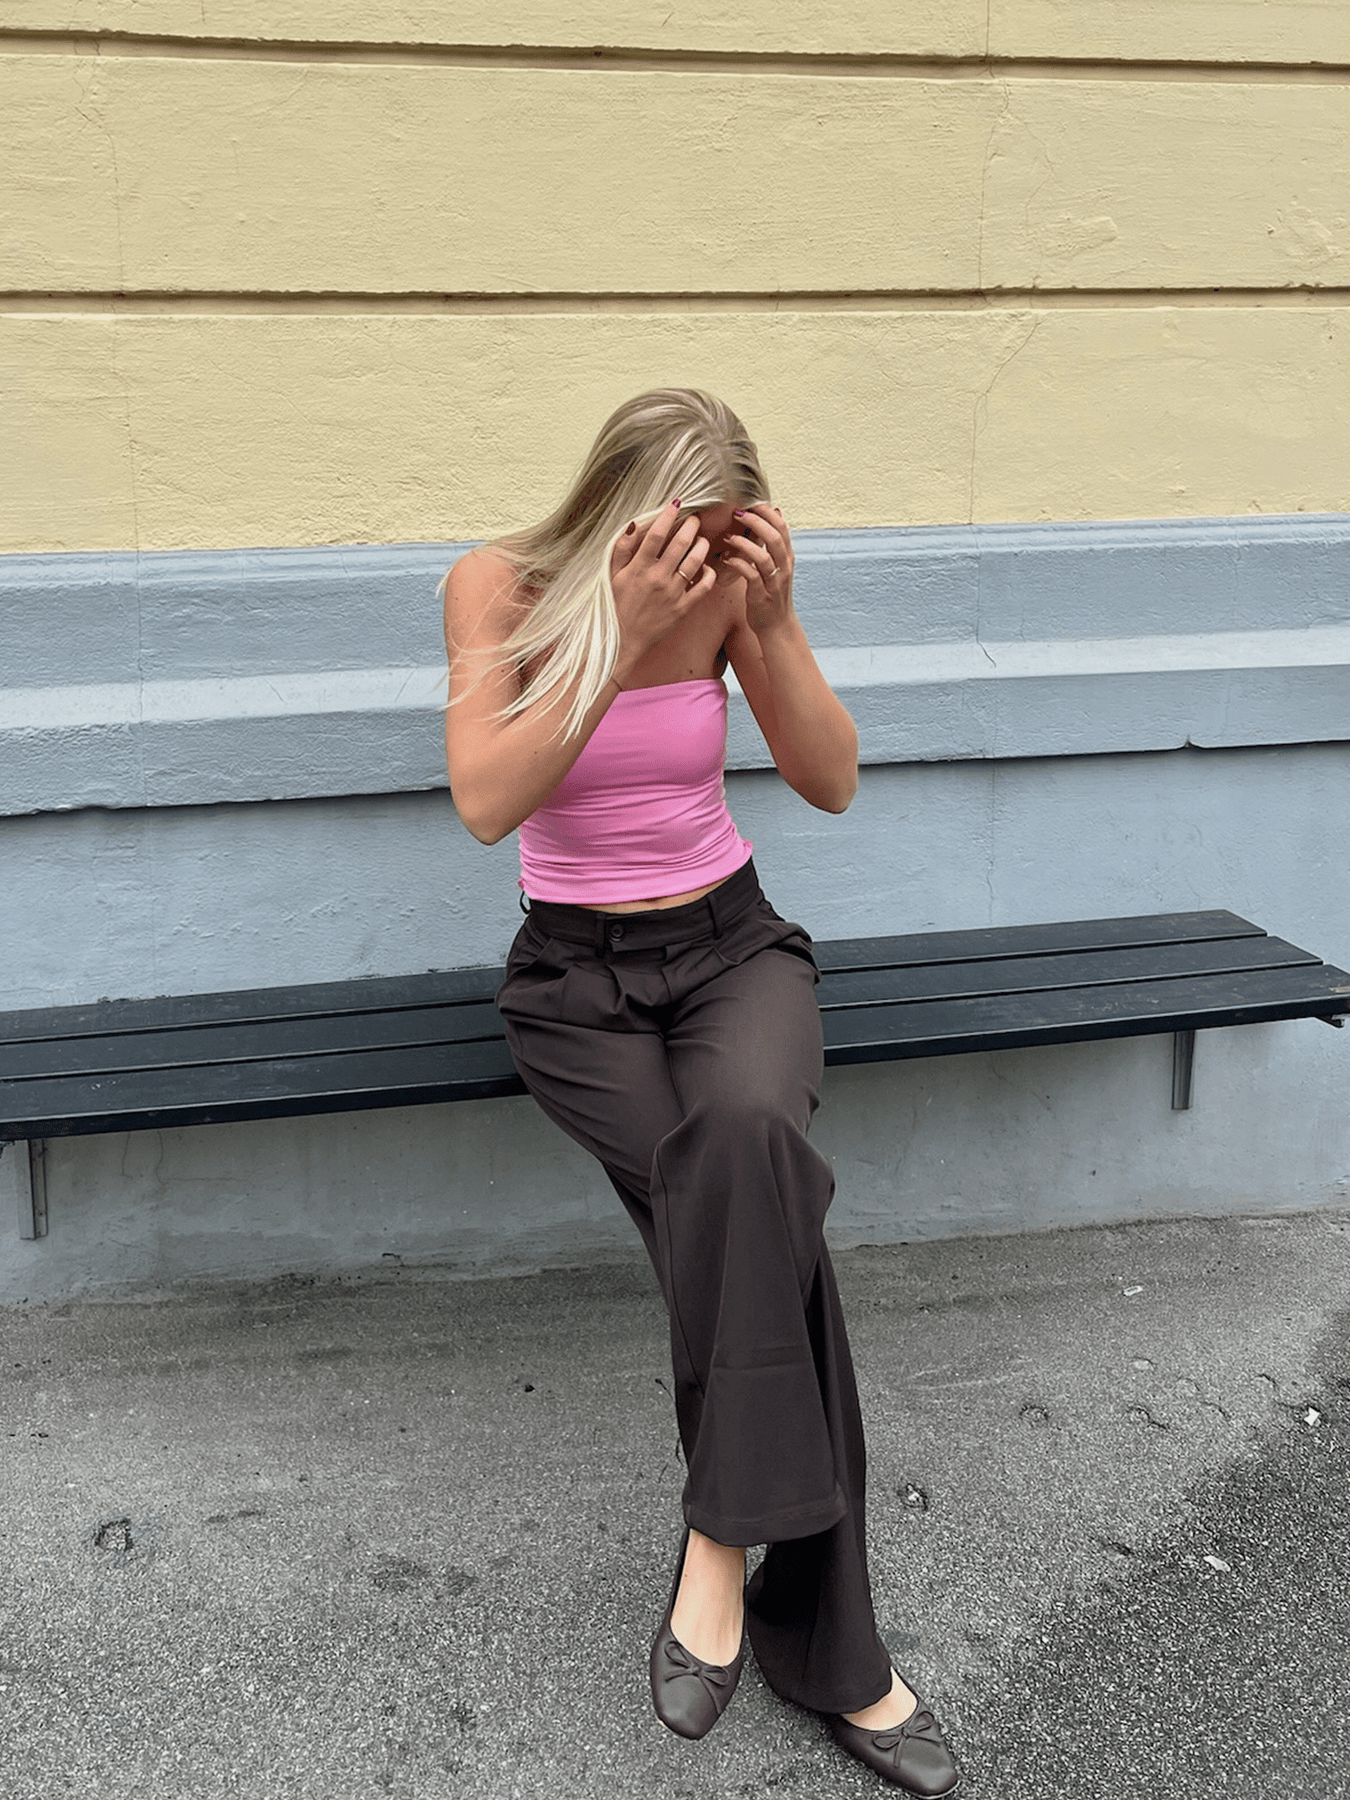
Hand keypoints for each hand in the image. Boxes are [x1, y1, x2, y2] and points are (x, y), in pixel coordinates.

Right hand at [609, 499, 718, 684]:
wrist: (624, 640)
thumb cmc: (617, 606)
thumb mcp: (612, 576)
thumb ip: (622, 549)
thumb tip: (632, 525)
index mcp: (639, 568)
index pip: (655, 535)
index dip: (667, 516)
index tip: (676, 504)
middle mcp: (658, 578)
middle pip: (680, 543)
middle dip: (690, 526)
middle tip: (694, 519)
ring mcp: (673, 593)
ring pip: (695, 561)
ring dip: (701, 545)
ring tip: (701, 539)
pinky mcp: (684, 608)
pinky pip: (703, 586)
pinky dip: (708, 573)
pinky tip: (705, 566)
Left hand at [718, 505, 794, 637]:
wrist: (777, 626)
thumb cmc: (772, 593)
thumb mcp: (779, 564)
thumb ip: (776, 541)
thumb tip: (776, 512)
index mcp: (787, 557)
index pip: (781, 527)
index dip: (766, 512)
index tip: (750, 501)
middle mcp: (784, 567)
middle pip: (774, 537)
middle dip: (755, 522)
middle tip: (737, 512)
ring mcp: (774, 581)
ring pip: (762, 556)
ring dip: (744, 543)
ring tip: (729, 536)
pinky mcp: (761, 594)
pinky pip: (750, 575)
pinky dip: (738, 564)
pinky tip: (727, 559)